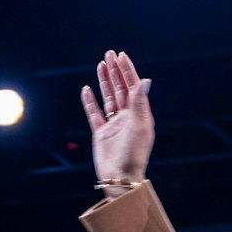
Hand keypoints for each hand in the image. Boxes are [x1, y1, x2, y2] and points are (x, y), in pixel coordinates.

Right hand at [79, 49, 153, 193]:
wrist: (120, 178)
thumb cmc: (133, 154)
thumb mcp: (138, 126)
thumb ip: (138, 102)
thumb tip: (145, 80)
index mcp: (140, 115)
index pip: (134, 87)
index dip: (128, 70)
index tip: (121, 56)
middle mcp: (128, 117)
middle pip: (121, 89)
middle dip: (116, 71)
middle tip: (109, 54)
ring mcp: (114, 125)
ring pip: (108, 98)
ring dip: (104, 82)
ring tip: (100, 65)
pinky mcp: (101, 133)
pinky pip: (94, 113)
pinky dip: (90, 101)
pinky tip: (86, 89)